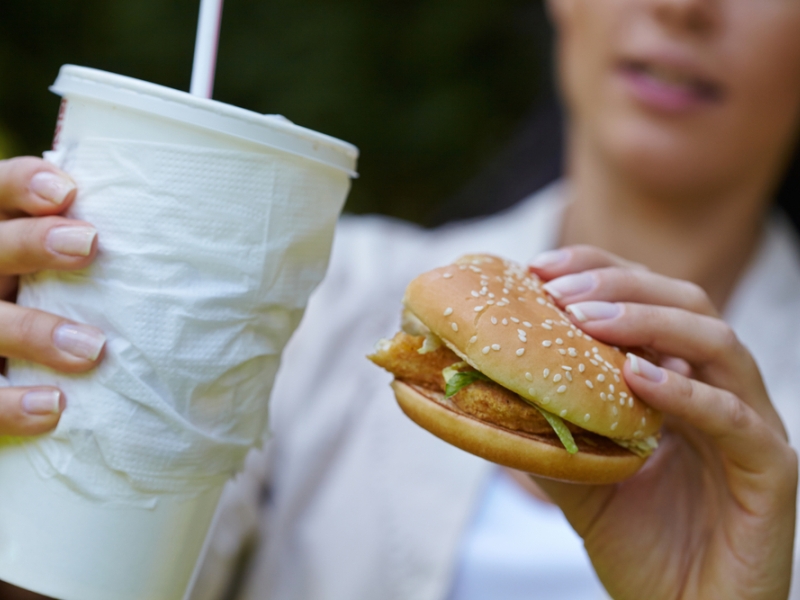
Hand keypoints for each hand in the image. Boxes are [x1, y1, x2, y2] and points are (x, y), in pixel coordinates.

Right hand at [0, 157, 103, 435]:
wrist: (12, 379)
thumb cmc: (65, 313)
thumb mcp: (65, 278)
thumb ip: (96, 260)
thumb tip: (192, 242)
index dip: (22, 185)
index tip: (67, 190)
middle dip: (33, 241)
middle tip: (90, 244)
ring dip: (35, 331)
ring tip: (93, 349)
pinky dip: (11, 405)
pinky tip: (55, 407)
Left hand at [527, 246, 796, 599]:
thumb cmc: (639, 545)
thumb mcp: (580, 476)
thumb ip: (549, 430)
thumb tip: (485, 390)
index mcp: (680, 382)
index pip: (649, 299)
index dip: (600, 272)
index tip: (541, 267)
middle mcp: (719, 391)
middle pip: (686, 304)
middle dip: (619, 286)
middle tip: (558, 290)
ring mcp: (751, 426)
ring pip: (717, 344)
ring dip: (648, 322)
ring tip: (585, 320)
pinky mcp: (771, 470)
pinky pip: (734, 417)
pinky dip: (684, 392)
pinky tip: (635, 378)